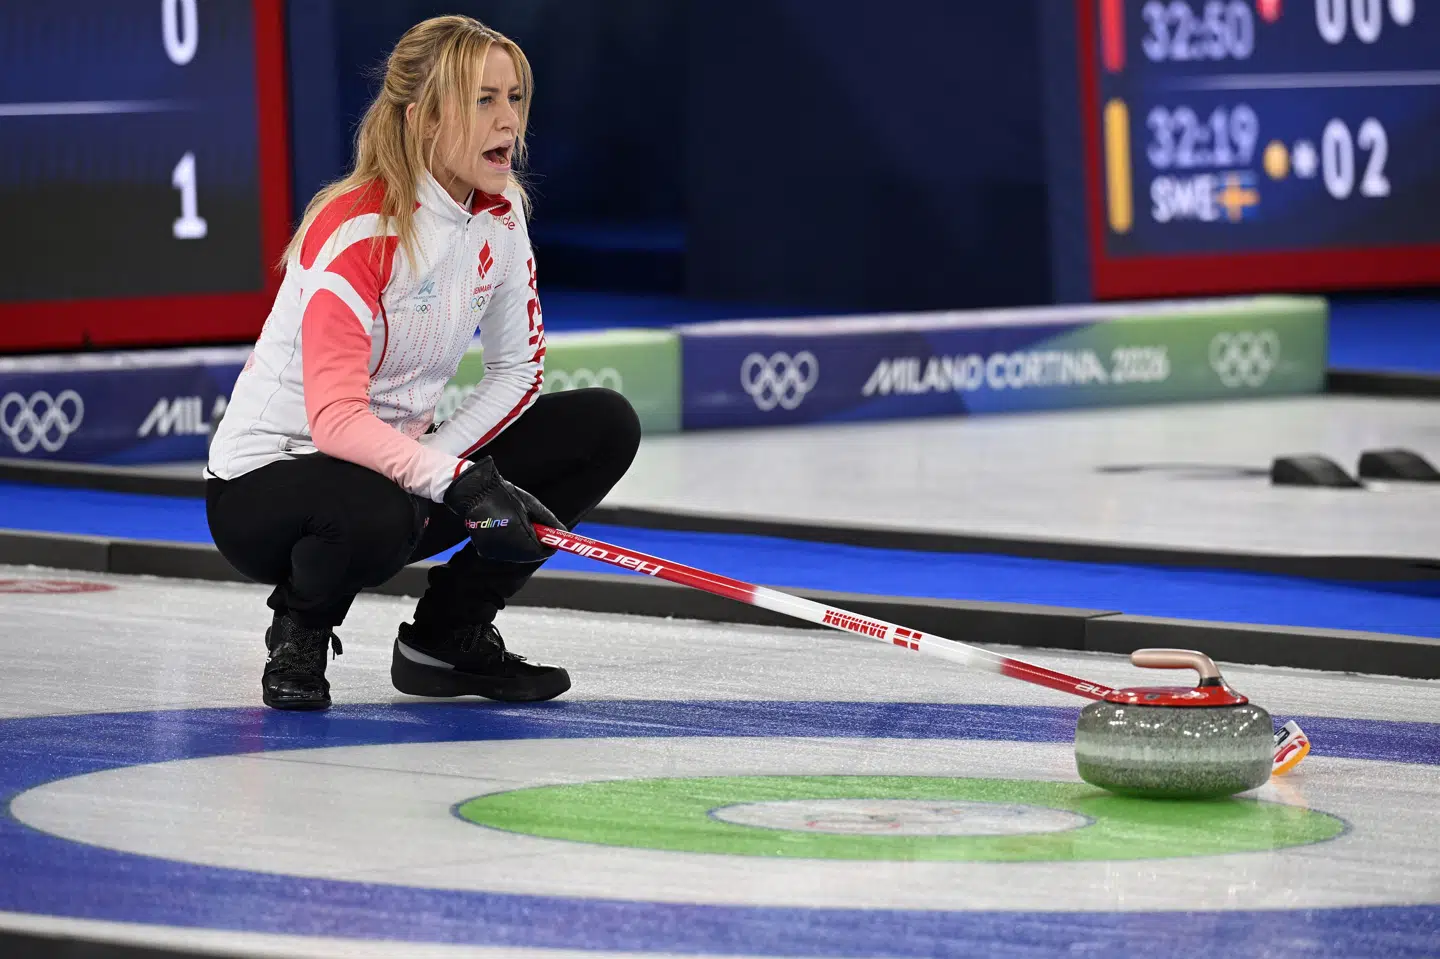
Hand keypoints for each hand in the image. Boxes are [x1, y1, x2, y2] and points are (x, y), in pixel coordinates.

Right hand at [443, 458, 564, 562]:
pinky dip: (507, 544)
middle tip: (536, 529)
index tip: (551, 537)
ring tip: (516, 523)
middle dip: (535, 545)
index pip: (540, 552)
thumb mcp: (530, 504)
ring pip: (515, 554)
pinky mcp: (484, 550)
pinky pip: (502, 552)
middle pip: (528, 555)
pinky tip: (505, 527)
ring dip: (521, 545)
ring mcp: (494, 551)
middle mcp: (506, 548)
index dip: (548, 546)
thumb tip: (563, 530)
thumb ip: (548, 519)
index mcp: (519, 536)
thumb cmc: (505, 494)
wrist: (475, 492)